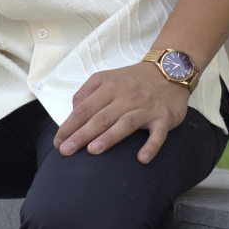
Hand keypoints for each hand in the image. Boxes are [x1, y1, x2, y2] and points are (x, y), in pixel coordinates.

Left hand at [53, 62, 190, 163]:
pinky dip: (151, 145)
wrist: (170, 70)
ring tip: (93, 150)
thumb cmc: (132, 79)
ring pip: (125, 123)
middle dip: (81, 135)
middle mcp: (126, 97)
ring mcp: (146, 108)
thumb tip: (73, 110)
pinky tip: (142, 158)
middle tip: (66, 151)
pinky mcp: (164, 117)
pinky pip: (158, 134)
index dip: (69, 125)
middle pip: (101, 118)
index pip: (84, 108)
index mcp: (109, 87)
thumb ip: (87, 92)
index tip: (57, 141)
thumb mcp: (106, 77)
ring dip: (109, 137)